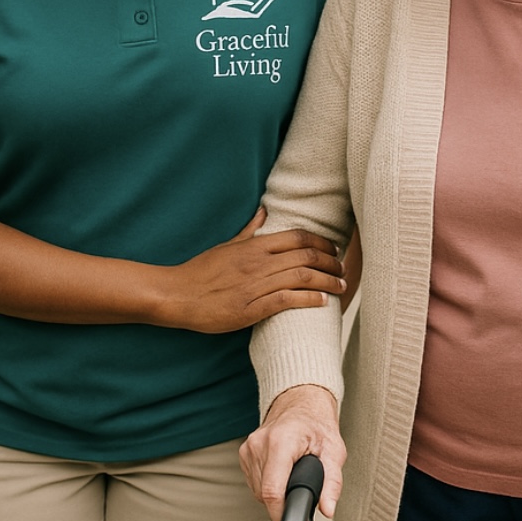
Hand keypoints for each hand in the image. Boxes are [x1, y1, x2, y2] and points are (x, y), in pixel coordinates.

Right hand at [164, 209, 345, 332]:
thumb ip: (249, 231)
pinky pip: (285, 300)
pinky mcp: (250, 308)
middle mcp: (258, 262)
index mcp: (254, 246)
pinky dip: (307, 299)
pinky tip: (322, 302)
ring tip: (341, 286)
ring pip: (301, 276)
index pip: (298, 237)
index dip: (322, 241)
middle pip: (306, 255)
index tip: (334, 249)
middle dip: (331, 262)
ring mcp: (255, 285)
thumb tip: (264, 212)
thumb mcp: (226, 245)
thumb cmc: (201, 271)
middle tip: (344, 269)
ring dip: (326, 281)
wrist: (178, 295)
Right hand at [240, 384, 345, 520]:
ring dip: (275, 492)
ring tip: (292, 474)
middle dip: (284, 500)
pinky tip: (281, 471)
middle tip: (302, 486)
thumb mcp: (334, 451)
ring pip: (258, 490)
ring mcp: (249, 447)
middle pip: (265, 494)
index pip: (272, 490)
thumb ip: (332, 482)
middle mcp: (259, 443)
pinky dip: (268, 483)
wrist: (300, 401)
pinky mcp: (244, 452)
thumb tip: (327, 509)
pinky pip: (254, 481)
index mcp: (281, 441)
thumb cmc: (317, 424)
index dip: (281, 513)